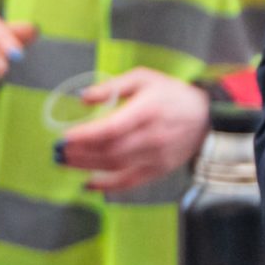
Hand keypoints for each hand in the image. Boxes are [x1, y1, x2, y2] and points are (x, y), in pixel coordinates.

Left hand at [54, 69, 208, 193]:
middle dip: (80, 153)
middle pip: (109, 150)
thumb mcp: (144, 78)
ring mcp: (156, 157)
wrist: (207, 117)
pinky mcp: (158, 170)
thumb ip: (112, 86)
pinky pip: (129, 182)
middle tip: (58, 150)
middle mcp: (151, 137)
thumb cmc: (172, 94)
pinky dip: (107, 186)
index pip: (112, 128)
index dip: (87, 135)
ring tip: (65, 161)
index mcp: (147, 111)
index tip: (65, 136)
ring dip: (86, 167)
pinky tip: (88, 184)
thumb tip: (83, 97)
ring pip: (115, 167)